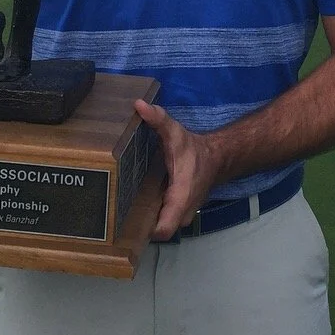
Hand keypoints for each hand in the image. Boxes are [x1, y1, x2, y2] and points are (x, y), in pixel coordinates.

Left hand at [135, 99, 220, 239]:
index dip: (145, 229)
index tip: (125, 220)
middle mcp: (182, 212)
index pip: (164, 229)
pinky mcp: (180, 213)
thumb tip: (139, 104)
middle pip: (157, 230)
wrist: (217, 157)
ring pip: (160, 226)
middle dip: (140, 224)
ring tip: (123, 207)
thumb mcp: (175, 132)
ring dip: (146, 219)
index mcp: (180, 197)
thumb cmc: (193, 149)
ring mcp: (182, 215)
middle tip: (117, 210)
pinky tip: (137, 203)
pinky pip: (164, 220)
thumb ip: (158, 119)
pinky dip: (153, 214)